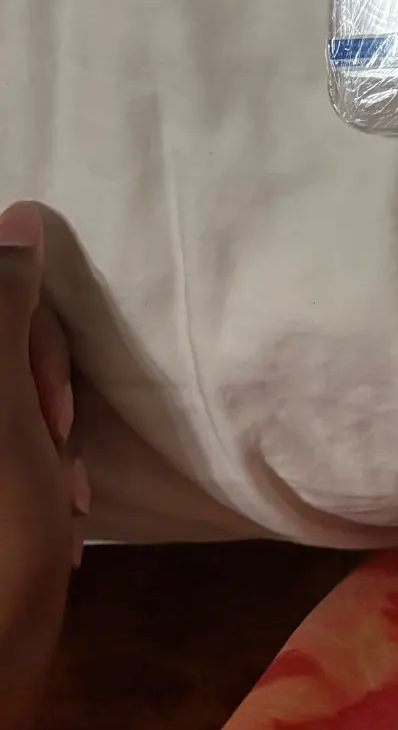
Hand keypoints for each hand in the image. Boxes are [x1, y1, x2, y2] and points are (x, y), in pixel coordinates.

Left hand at [0, 202, 88, 729]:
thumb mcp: (2, 413)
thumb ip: (0, 306)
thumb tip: (17, 215)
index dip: (22, 330)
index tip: (49, 395)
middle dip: (30, 386)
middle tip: (59, 445)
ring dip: (33, 432)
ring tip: (59, 497)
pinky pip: (1, 444)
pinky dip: (21, 466)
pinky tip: (47, 513)